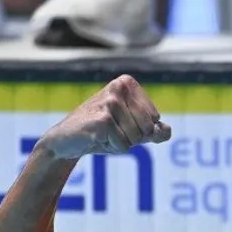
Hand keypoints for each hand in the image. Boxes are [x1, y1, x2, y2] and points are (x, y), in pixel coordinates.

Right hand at [38, 75, 171, 159]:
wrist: (65, 141)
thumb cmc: (101, 132)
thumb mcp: (131, 129)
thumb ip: (154, 130)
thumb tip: (167, 131)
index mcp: (128, 84)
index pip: (155, 119)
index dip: (140, 129)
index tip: (119, 123)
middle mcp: (119, 87)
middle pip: (148, 128)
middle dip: (132, 137)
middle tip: (110, 131)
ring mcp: (110, 102)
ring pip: (137, 138)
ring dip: (120, 143)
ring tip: (102, 134)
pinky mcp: (103, 120)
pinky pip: (124, 146)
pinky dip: (112, 148)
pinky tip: (96, 139)